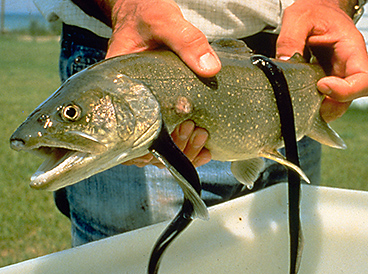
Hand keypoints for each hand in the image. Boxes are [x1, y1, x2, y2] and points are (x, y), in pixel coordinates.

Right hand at [103, 0, 218, 167]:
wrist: (142, 13)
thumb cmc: (145, 16)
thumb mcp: (164, 23)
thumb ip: (186, 41)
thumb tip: (210, 69)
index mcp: (120, 89)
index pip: (125, 135)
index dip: (148, 149)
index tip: (177, 136)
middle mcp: (129, 105)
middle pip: (144, 149)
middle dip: (174, 150)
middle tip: (196, 133)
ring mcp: (144, 108)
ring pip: (156, 148)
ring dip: (181, 151)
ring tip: (201, 136)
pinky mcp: (158, 107)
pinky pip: (167, 136)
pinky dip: (185, 146)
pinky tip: (203, 145)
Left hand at [276, 0, 367, 121]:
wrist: (314, 8)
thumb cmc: (313, 10)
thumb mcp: (298, 18)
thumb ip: (290, 40)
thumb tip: (283, 63)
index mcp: (350, 50)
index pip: (364, 81)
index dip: (346, 91)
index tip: (321, 85)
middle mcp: (347, 66)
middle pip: (349, 99)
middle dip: (328, 107)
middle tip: (305, 103)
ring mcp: (335, 75)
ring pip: (335, 103)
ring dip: (317, 108)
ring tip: (298, 101)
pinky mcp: (323, 79)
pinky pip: (322, 98)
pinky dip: (310, 103)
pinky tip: (295, 96)